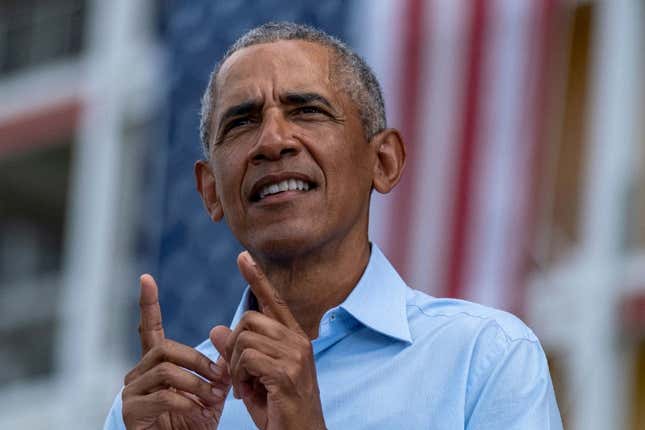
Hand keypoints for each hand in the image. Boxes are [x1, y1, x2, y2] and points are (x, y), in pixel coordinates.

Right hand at [122, 274, 231, 429]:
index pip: (149, 328)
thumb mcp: (211, 391)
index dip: (148, 304)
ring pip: (166, 371)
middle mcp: (138, 374)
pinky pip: (162, 396)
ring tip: (212, 399)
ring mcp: (131, 392)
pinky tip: (197, 412)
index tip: (146, 278)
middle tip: (221, 378)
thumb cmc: (195, 424)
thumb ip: (217, 366)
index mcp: (155, 365)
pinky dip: (186, 403)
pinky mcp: (131, 412)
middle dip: (198, 361)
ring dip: (196, 384)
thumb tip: (224, 336)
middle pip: (166, 348)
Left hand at [210, 252, 326, 429]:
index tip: (242, 257)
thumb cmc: (279, 410)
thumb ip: (238, 351)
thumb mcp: (252, 378)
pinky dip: (238, 376)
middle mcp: (298, 341)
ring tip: (244, 388)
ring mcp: (295, 355)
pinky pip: (245, 358)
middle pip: (249, 319)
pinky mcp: (286, 372)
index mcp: (294, 338)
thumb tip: (215, 329)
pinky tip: (246, 393)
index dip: (257, 278)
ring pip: (244, 338)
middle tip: (238, 374)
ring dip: (234, 366)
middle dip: (233, 347)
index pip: (274, 300)